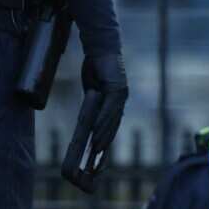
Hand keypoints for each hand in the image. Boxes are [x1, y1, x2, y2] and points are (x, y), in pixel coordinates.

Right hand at [62, 53, 128, 192]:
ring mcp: (120, 94)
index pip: (112, 125)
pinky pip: (109, 109)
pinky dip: (103, 121)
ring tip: (95, 150)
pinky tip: (95, 132)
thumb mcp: (92, 90)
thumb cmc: (95, 68)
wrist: (99, 48)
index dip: (107, 142)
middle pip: (113, 126)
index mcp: (115, 102)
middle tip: (97, 160)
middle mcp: (121, 100)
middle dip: (105, 144)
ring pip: (112, 120)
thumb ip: (93, 103)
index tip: (100, 158)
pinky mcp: (117, 88)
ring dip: (103, 136)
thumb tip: (87, 119)